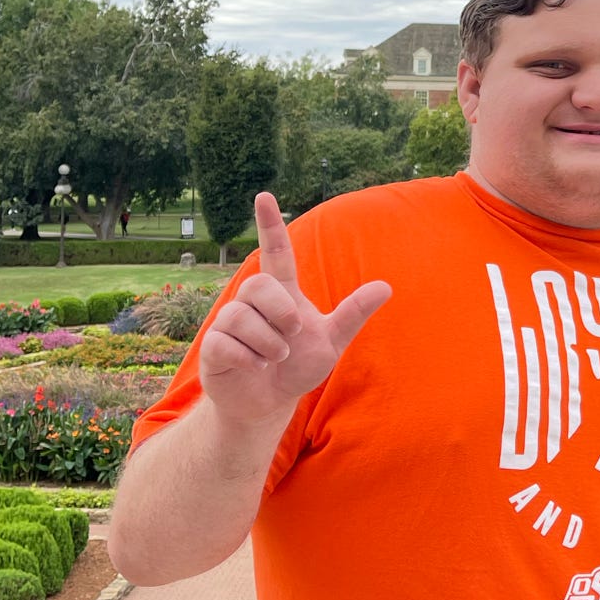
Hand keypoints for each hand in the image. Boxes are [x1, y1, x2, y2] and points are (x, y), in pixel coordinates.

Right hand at [199, 193, 391, 424]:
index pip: (276, 252)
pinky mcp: (213, 346)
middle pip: (260, 285)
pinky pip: (226, 343)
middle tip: (291, 335)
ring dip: (268, 344)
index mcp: (282, 293)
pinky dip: (249, 359)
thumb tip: (386, 286)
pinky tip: (255, 368)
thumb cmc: (299, 366)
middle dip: (281, 312)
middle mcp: (252, 301)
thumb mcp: (331, 341)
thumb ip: (352, 314)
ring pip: (241, 317)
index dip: (270, 225)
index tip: (265, 196)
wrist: (269, 403)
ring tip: (275, 358)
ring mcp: (229, 322)